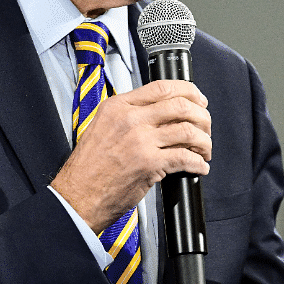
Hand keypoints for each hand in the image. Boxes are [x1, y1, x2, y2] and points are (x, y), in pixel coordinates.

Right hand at [51, 79, 211, 231]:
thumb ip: (129, 114)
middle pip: (181, 105)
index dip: (188, 91)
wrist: (77, 196)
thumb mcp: (102, 126)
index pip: (162, 87)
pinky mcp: (149, 164)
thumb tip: (161, 112)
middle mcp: (130, 119)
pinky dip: (198, 163)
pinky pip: (185, 158)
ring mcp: (140, 141)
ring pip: (188, 130)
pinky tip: (199, 167)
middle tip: (206, 126)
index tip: (198, 99)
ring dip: (204, 141)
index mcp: (118, 106)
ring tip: (204, 150)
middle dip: (202, 116)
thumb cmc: (89, 167)